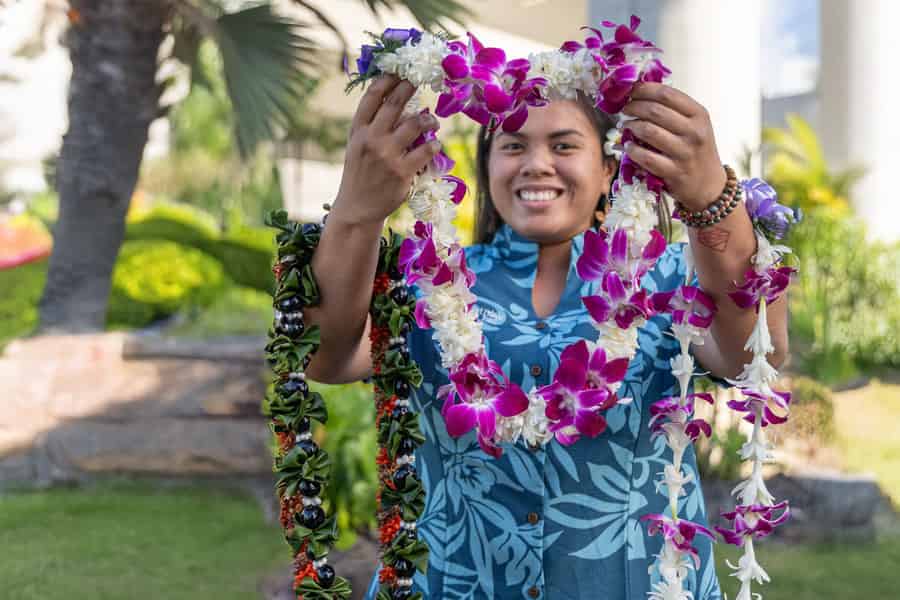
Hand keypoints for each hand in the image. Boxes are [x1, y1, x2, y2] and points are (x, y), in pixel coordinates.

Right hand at [331, 76, 441, 225]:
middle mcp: (371, 139)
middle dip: (409, 87)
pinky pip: (426, 150)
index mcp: (359, 130)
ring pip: (416, 124)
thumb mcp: (357, 144)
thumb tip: (394, 96)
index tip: (400, 69)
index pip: (373, 96)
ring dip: (429, 119)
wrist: (357, 207)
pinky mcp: (402, 172)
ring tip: (433, 121)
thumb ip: (371, 123)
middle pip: (395, 104)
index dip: (388, 78)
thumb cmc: (360, 172)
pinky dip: (434, 144)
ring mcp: (387, 155)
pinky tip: (435, 145)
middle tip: (420, 80)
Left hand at [621, 82, 725, 210]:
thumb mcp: (694, 125)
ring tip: (625, 126)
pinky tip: (628, 146)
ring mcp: (685, 153)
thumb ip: (673, 110)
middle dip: (634, 107)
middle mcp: (694, 132)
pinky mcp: (674, 172)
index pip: (667, 94)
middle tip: (625, 109)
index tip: (631, 90)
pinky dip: (632, 150)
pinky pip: (646, 157)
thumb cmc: (695, 149)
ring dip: (631, 126)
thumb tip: (639, 92)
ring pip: (649, 132)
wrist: (708, 184)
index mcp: (699, 115)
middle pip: (655, 111)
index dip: (644, 90)